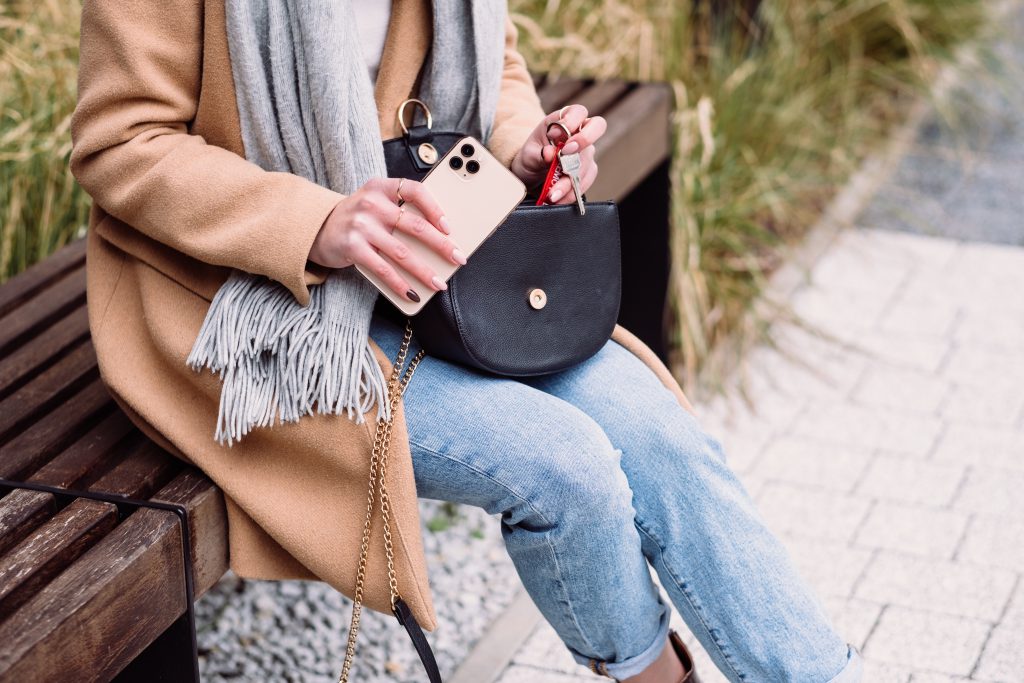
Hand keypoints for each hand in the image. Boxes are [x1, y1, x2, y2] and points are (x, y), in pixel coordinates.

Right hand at [309, 177, 466, 302]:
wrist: (317, 228)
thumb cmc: (356, 218)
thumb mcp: (375, 204)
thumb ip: (400, 212)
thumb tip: (438, 239)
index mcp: (381, 187)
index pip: (415, 190)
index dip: (435, 208)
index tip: (449, 227)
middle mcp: (371, 204)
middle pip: (415, 226)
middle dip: (442, 245)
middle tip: (458, 258)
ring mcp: (361, 226)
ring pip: (402, 252)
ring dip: (425, 271)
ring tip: (439, 284)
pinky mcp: (353, 247)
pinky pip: (383, 269)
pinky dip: (400, 284)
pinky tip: (412, 294)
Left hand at [509, 104, 606, 204]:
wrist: (531, 176)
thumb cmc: (530, 158)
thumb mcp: (527, 155)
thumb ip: (538, 154)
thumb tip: (549, 154)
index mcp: (562, 121)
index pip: (578, 112)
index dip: (571, 121)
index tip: (554, 137)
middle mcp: (578, 134)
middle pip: (597, 127)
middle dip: (583, 140)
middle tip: (565, 155)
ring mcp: (585, 153)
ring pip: (588, 161)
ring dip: (570, 180)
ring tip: (552, 193)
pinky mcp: (587, 172)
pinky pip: (586, 181)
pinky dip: (571, 192)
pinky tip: (558, 198)